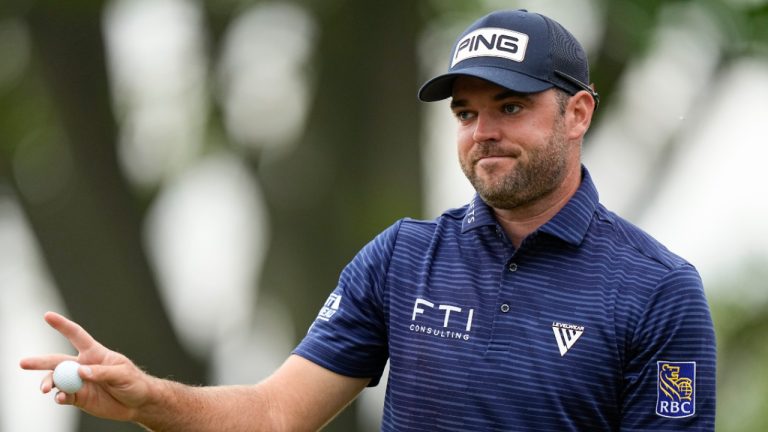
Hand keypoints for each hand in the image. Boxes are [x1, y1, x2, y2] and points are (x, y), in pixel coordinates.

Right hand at [19, 311, 155, 421]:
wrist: (138, 403)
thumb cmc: (134, 382)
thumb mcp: (123, 374)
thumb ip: (102, 372)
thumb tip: (80, 371)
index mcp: (95, 353)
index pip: (76, 336)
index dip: (63, 326)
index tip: (48, 315)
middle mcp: (83, 366)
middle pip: (58, 361)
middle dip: (40, 361)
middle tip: (23, 363)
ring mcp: (79, 382)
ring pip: (57, 380)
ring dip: (49, 383)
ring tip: (45, 388)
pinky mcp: (79, 397)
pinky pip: (64, 396)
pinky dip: (59, 397)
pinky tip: (61, 398)